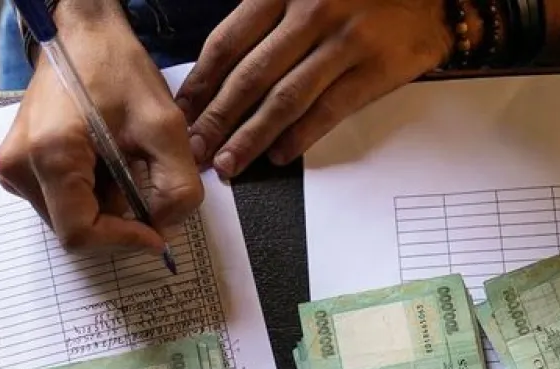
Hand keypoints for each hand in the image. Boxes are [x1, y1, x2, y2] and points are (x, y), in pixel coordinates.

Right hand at [0, 0, 202, 252]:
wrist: (83, 34)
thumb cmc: (115, 67)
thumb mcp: (164, 126)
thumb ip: (176, 186)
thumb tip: (167, 225)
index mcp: (50, 154)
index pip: (81, 232)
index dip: (123, 240)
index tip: (155, 232)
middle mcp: (20, 166)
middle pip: (75, 227)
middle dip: (117, 217)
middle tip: (141, 177)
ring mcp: (14, 167)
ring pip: (69, 216)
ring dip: (105, 202)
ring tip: (121, 159)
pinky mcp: (19, 165)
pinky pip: (60, 199)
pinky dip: (91, 191)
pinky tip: (104, 159)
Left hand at [176, 0, 453, 178]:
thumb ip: (266, 16)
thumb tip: (220, 68)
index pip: (228, 42)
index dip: (202, 84)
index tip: (183, 115)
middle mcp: (311, 11)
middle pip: (250, 76)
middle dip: (218, 119)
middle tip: (197, 152)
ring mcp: (345, 42)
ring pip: (285, 98)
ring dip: (251, 136)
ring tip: (229, 163)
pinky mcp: (376, 68)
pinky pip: (329, 109)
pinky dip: (301, 135)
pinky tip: (279, 154)